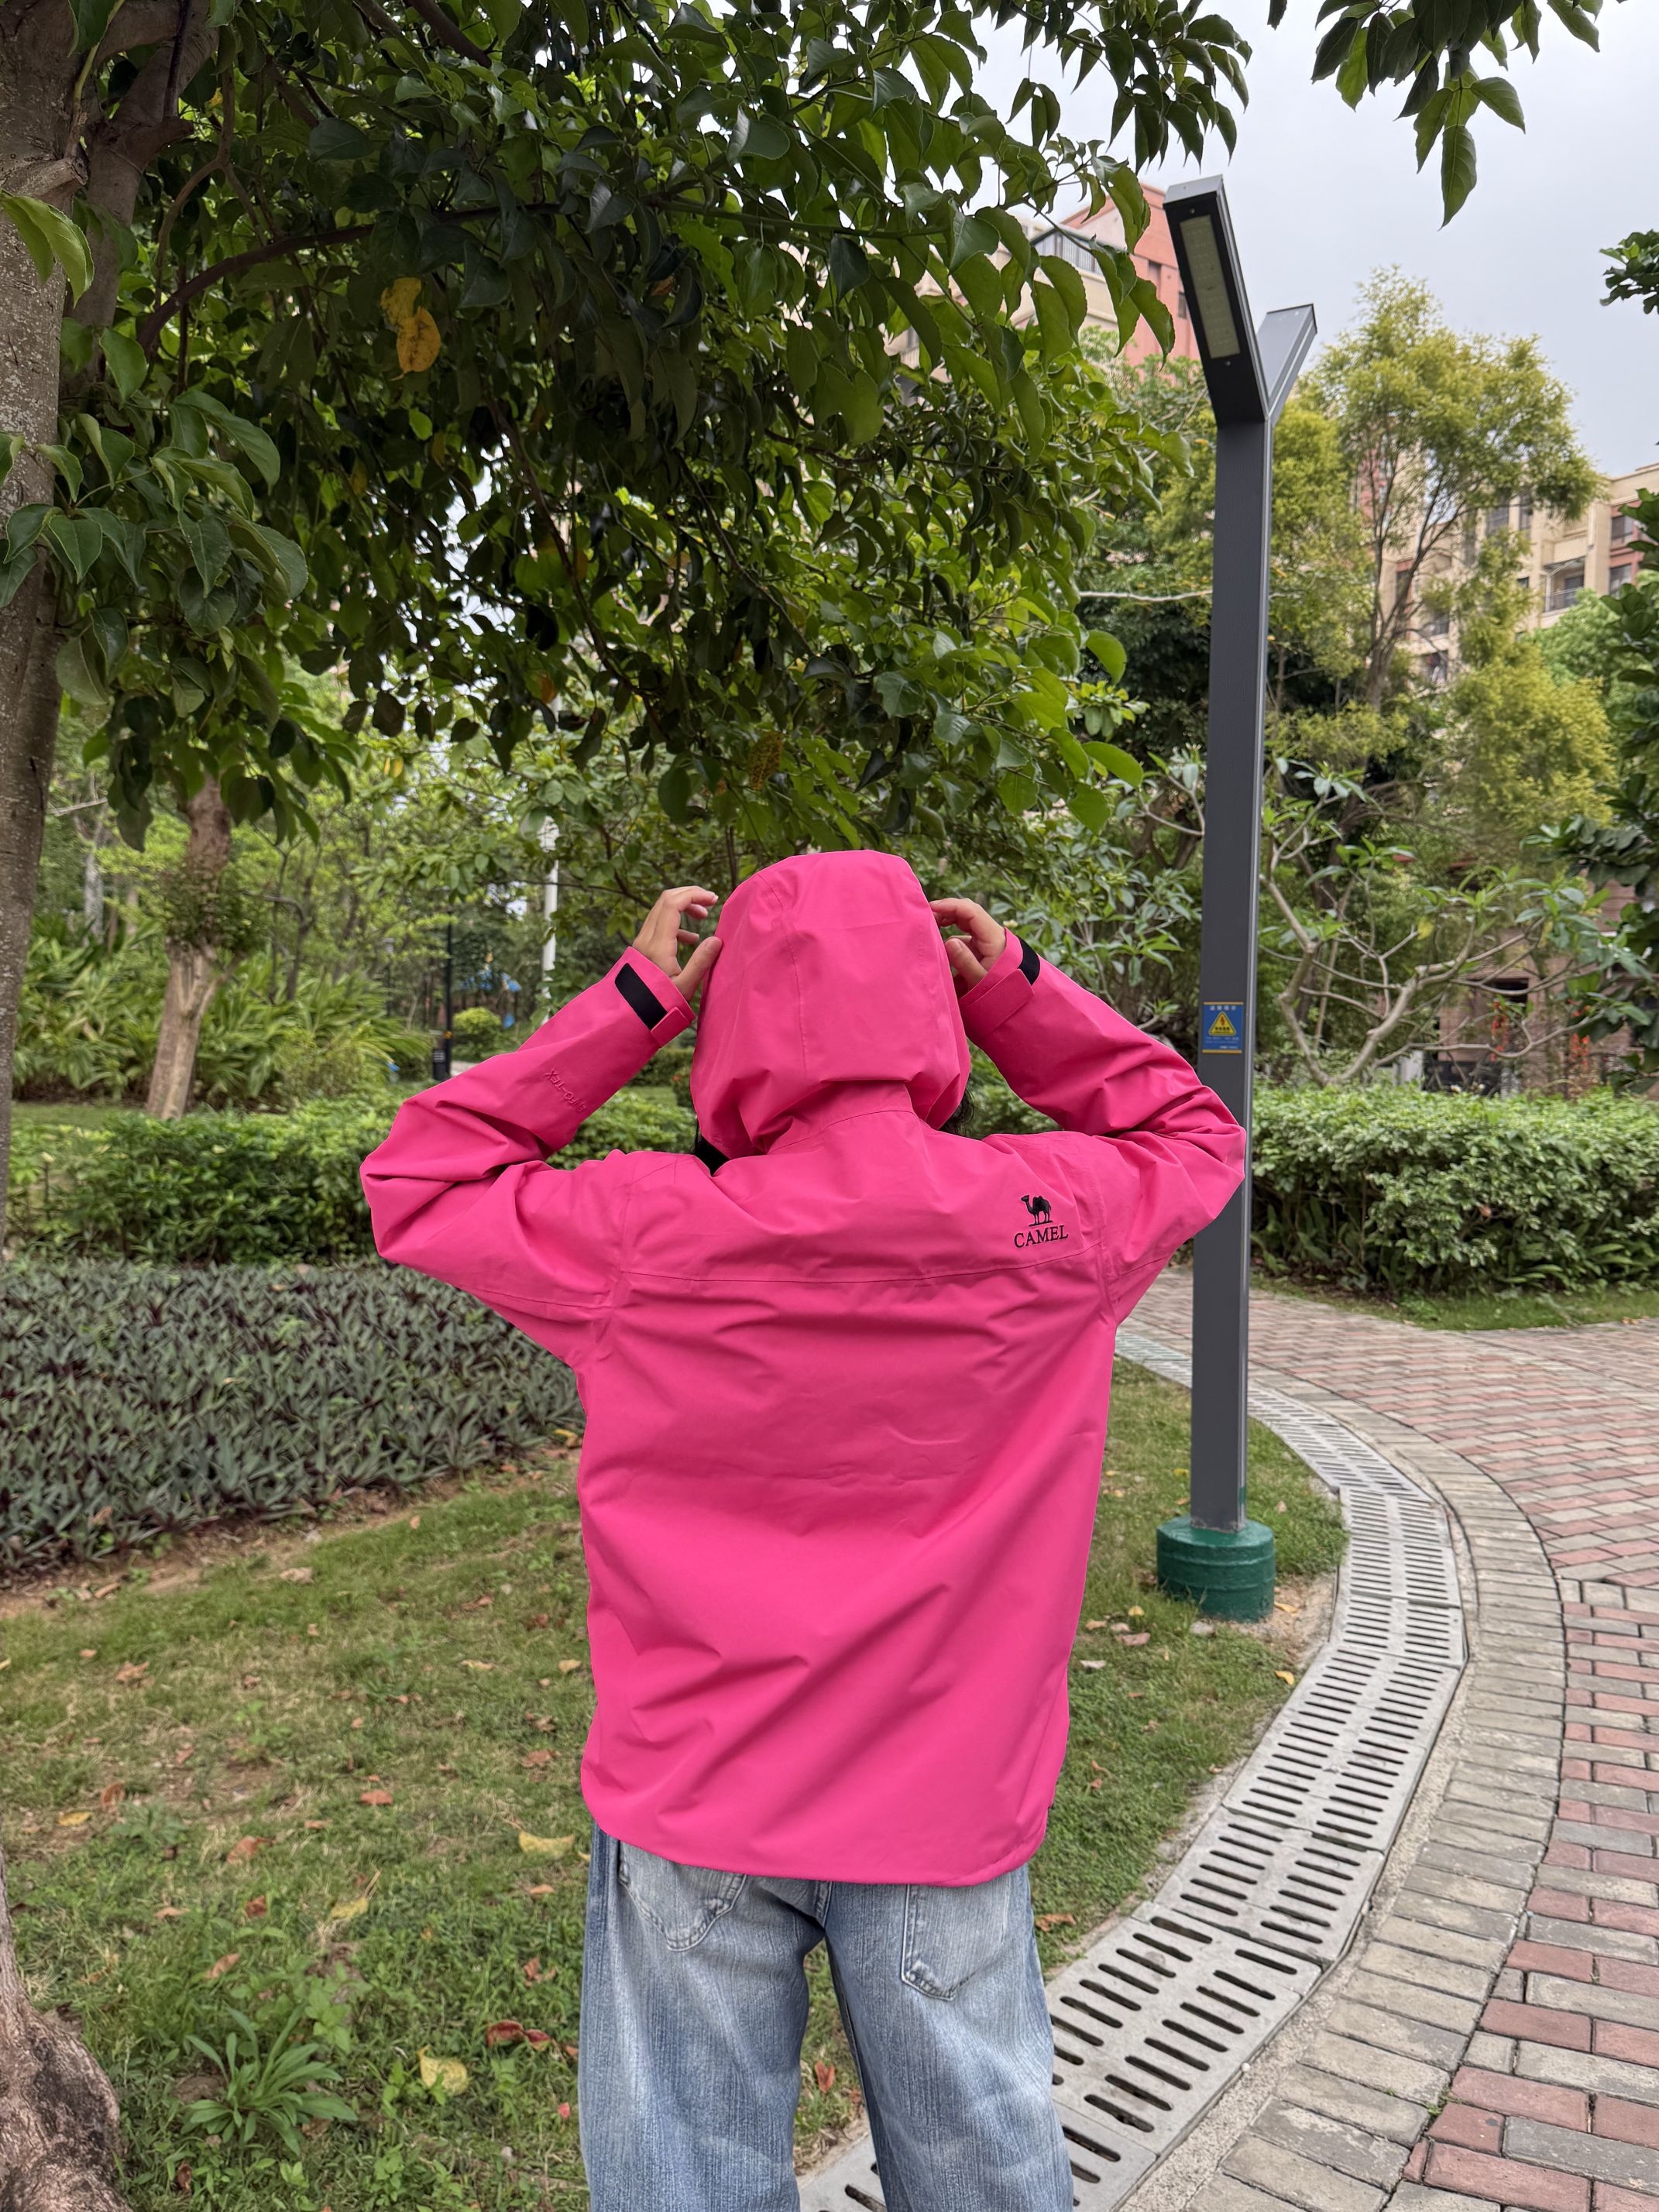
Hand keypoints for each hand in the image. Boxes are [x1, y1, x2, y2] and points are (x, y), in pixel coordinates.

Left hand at [634, 885, 722, 1002]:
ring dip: (683, 908)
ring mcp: (642, 941)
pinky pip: (659, 924)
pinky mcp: (642, 947)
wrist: (631, 1015)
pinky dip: (676, 922)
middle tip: (710, 903)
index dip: (695, 895)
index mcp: (658, 945)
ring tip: (703, 918)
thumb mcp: (685, 987)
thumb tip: (717, 939)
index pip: (673, 904)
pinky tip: (691, 939)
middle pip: (666, 900)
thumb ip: (701, 962)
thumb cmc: (659, 1005)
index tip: (714, 900)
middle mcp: (646, 938)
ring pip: (661, 910)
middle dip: (690, 896)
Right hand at [929, 896, 1005, 990]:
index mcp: (993, 937)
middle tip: (926, 918)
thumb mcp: (980, 979)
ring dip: (947, 923)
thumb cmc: (999, 989)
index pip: (971, 912)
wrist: (1013, 996)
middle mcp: (989, 933)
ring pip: (963, 923)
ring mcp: (985, 938)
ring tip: (929, 931)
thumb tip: (948, 941)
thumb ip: (965, 962)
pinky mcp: (980, 946)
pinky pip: (963, 935)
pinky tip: (939, 946)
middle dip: (946, 912)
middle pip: (966, 912)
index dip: (950, 906)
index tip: (931, 909)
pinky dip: (951, 937)